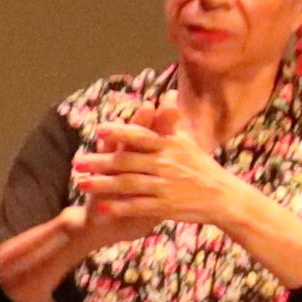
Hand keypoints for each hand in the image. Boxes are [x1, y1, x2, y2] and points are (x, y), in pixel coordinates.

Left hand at [68, 112, 248, 242]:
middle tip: (77, 163)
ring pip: (128, 184)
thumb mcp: (189, 141)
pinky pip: (138, 206)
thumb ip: (172, 120)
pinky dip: (120, 206)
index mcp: (171, 146)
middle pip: (128, 161)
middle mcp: (166, 164)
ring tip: (82, 184)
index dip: (120, 133)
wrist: (224, 198)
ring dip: (103, 184)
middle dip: (100, 162)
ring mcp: (166, 186)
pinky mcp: (166, 207)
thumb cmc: (203, 167)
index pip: (141, 136)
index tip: (99, 130)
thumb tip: (166, 94)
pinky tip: (102, 207)